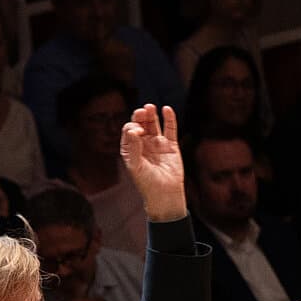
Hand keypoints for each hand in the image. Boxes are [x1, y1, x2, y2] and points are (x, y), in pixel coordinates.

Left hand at [119, 103, 186, 220]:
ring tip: (150, 107)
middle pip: (140, 124)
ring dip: (151, 114)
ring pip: (153, 124)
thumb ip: (134, 148)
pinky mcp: (171, 145)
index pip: (129, 131)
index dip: (132, 127)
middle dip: (140, 116)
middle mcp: (143, 143)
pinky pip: (170, 129)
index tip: (138, 132)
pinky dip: (169, 118)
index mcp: (131, 148)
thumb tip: (133, 130)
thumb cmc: (147, 183)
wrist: (165, 193)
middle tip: (142, 112)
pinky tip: (166, 109)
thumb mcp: (136, 166)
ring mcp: (157, 143)